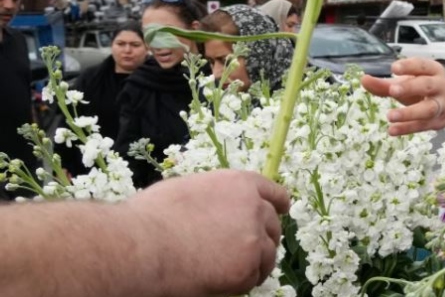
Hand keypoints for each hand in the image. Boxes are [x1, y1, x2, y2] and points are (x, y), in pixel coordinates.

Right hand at [125, 169, 289, 296]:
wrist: (140, 246)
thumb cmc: (151, 217)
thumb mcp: (188, 190)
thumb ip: (213, 196)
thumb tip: (216, 206)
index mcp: (239, 184)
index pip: (273, 193)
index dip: (278, 203)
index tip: (282, 210)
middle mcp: (254, 208)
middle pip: (274, 225)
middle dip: (264, 237)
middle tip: (247, 250)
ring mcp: (253, 238)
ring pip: (269, 254)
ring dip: (257, 262)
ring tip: (233, 270)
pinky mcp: (247, 267)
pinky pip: (254, 277)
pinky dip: (242, 282)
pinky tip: (224, 282)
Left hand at [360, 58, 444, 135]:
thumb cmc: (423, 89)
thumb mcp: (407, 83)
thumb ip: (385, 83)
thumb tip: (363, 79)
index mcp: (433, 71)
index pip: (423, 66)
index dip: (409, 66)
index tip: (393, 68)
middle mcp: (441, 86)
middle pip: (428, 85)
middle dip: (411, 87)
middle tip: (393, 90)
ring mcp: (441, 105)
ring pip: (428, 109)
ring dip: (409, 113)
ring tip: (389, 116)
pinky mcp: (438, 122)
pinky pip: (423, 126)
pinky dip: (407, 128)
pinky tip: (392, 130)